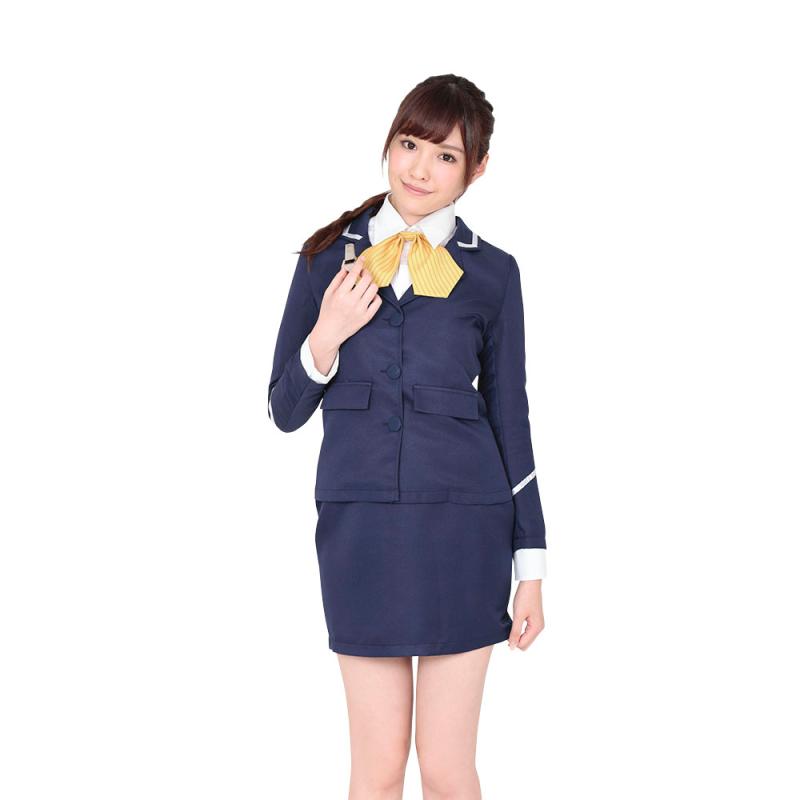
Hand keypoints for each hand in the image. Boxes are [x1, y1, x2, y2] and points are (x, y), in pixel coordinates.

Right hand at [308, 254, 382, 370]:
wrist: (330, 332)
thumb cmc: (328, 311)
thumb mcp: (328, 293)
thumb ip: (338, 278)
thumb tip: (347, 265)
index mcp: (341, 294)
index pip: (354, 273)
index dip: (359, 263)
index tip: (362, 259)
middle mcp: (351, 301)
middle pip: (367, 279)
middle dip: (366, 273)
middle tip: (364, 273)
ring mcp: (360, 310)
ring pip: (374, 289)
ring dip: (371, 284)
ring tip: (366, 285)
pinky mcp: (367, 317)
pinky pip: (378, 301)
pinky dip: (375, 296)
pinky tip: (369, 296)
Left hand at [508, 579, 543, 650]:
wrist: (530, 582)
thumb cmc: (524, 597)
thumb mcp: (518, 615)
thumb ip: (515, 632)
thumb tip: (512, 648)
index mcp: (537, 628)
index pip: (523, 645)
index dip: (513, 642)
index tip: (506, 631)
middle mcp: (539, 628)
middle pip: (525, 643)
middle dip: (515, 639)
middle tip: (508, 626)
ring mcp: (537, 624)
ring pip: (525, 637)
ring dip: (517, 633)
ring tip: (511, 622)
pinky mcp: (534, 619)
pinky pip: (526, 631)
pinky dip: (519, 629)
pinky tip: (514, 621)